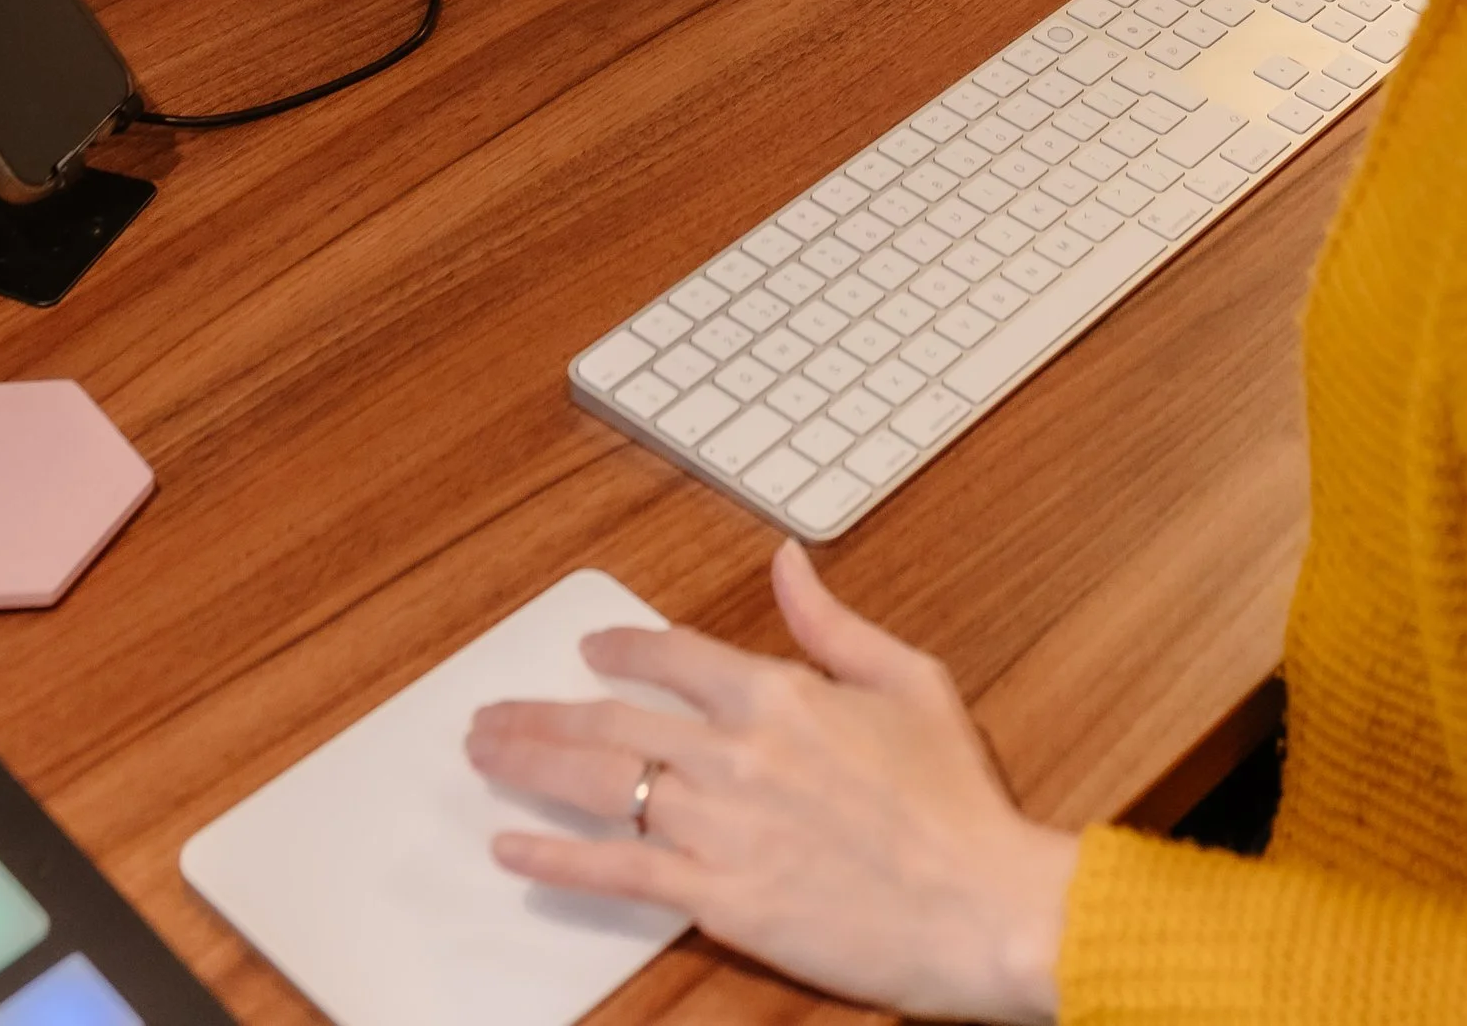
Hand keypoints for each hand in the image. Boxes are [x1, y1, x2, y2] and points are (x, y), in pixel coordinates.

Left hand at [465, 537, 1076, 1020]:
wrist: (981, 906)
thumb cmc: (957, 800)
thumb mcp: (908, 681)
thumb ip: (832, 622)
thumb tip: (786, 559)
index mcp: (780, 692)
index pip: (672, 655)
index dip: (620, 649)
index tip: (588, 652)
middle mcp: (736, 751)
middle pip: (613, 719)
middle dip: (541, 712)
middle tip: (494, 715)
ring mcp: (721, 826)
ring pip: (600, 784)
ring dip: (531, 766)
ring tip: (485, 757)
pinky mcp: (720, 898)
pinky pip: (617, 871)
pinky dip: (555, 860)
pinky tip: (512, 851)